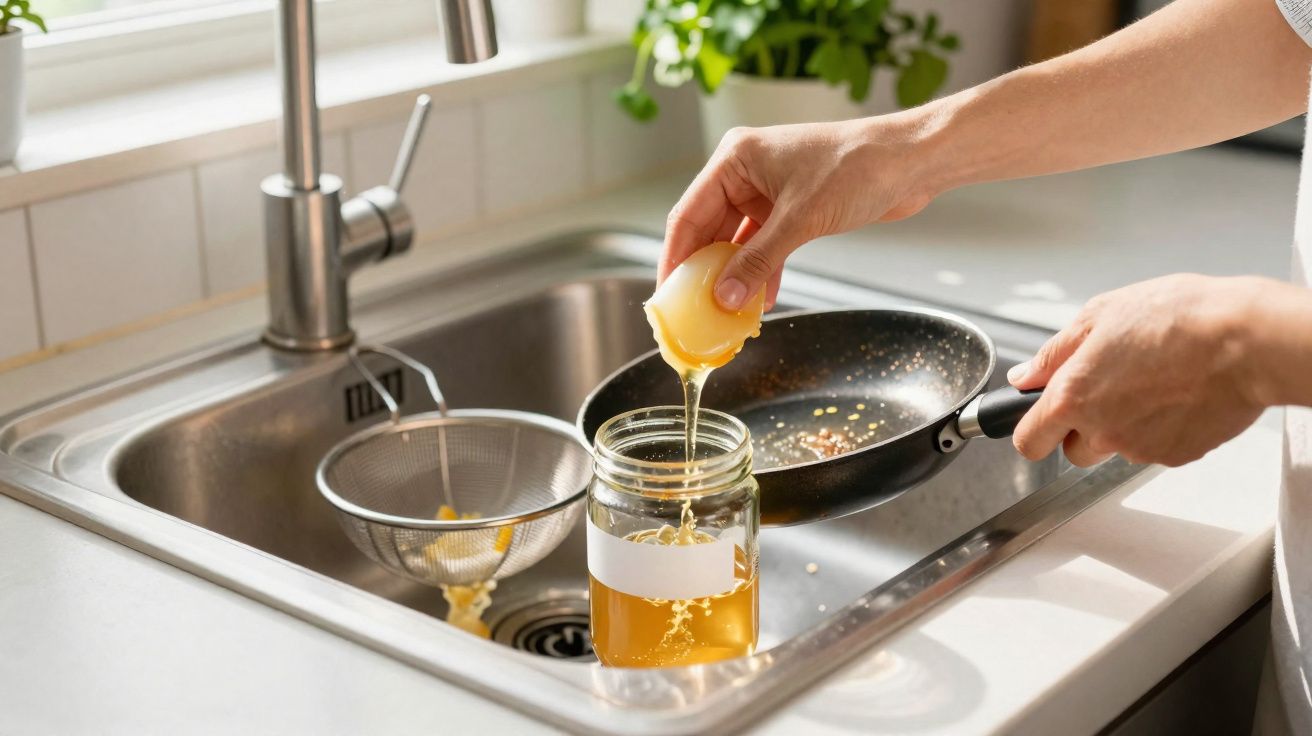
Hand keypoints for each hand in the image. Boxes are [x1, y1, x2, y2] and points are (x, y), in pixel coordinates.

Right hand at [661, 117, 935, 310]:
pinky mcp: (791, 207)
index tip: (667, 293)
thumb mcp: (800, 220)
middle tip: (694, 309)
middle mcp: (746, 172)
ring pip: (737, 241)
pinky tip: (761, 299)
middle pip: (709, 229)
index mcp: (736, 159)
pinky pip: (764, 245)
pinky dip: (762, 270)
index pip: (688, 214)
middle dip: (704, 271)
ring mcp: (769, 190)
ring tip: (726, 311)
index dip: (675, 257)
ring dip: (734, 275)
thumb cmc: (859, 167)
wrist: (911, 161)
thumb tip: (724, 296)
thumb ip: (758, 260)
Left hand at [1008, 274, 1275, 466]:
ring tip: (1152, 382)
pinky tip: (1177, 394)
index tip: (1040, 418)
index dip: (1032, 430)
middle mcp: (1102, 430)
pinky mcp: (1176, 455)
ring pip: (1116, 449)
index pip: (1028, 442)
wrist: (1245, 340)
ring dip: (1123, 426)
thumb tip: (1025, 377)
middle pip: (1073, 452)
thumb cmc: (1178, 318)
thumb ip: (1053, 354)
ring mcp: (1140, 447)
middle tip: (1108, 389)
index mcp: (1072, 397)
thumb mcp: (1099, 316)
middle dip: (1083, 428)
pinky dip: (1160, 428)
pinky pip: (1155, 448)